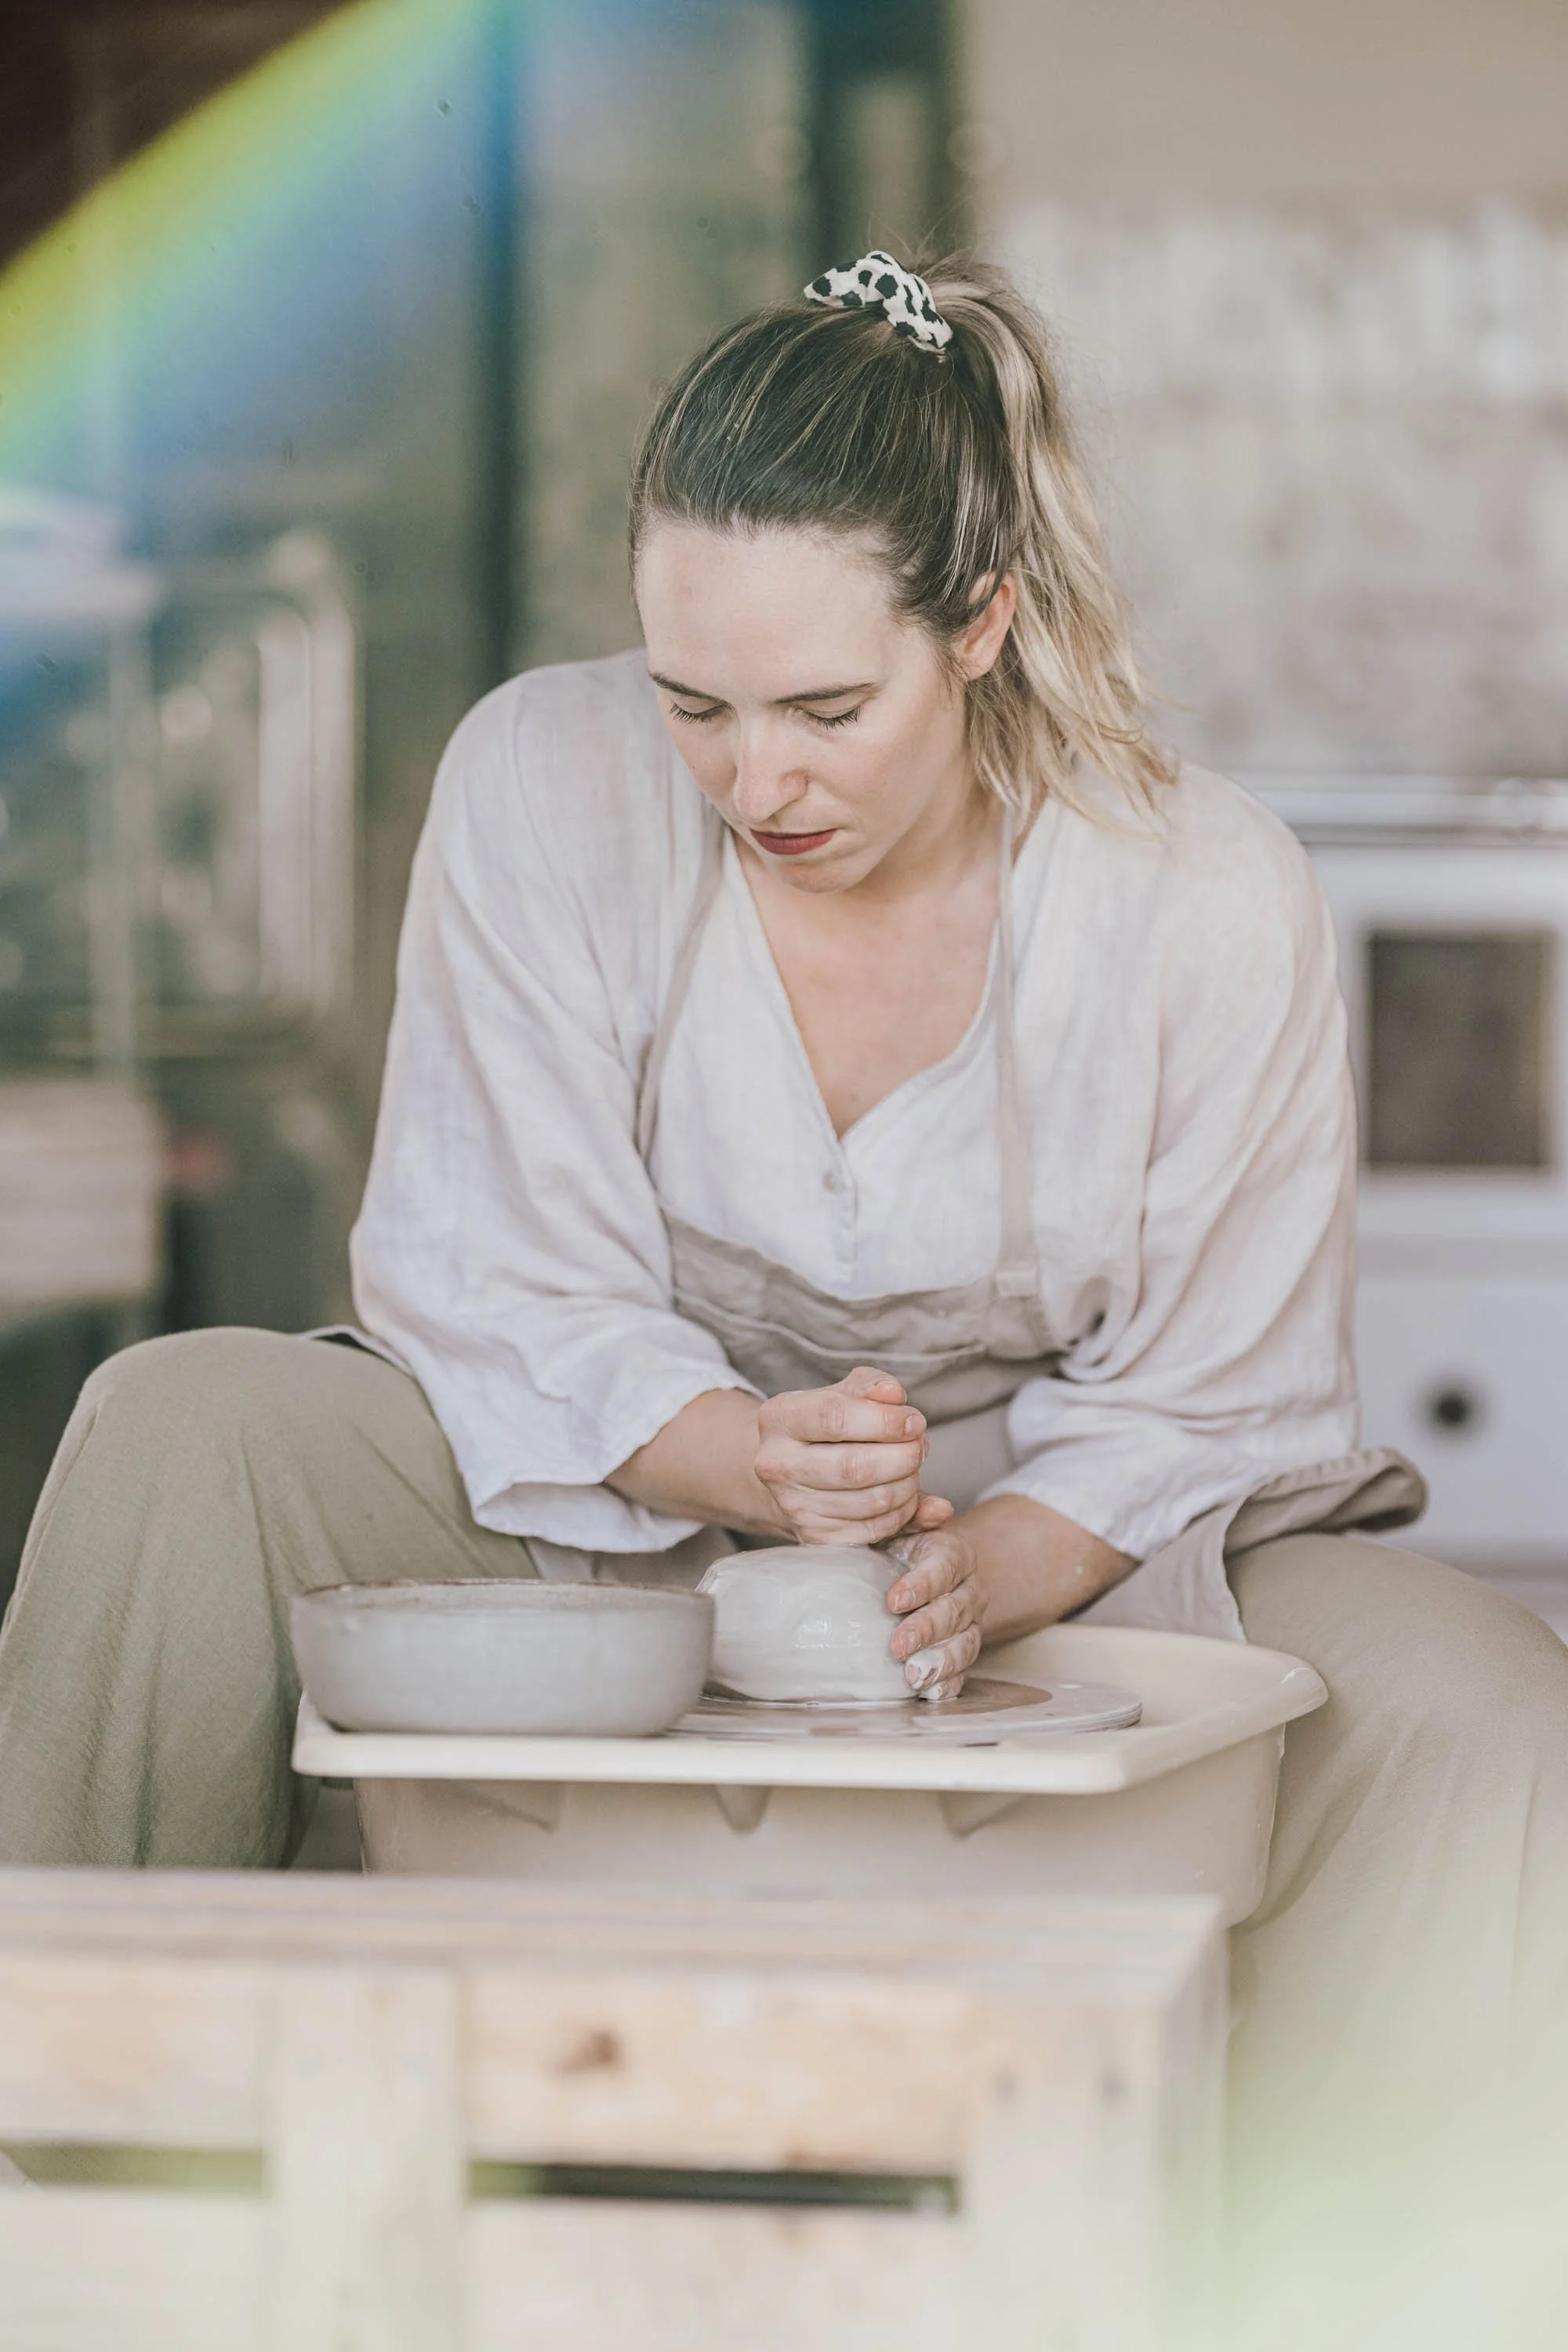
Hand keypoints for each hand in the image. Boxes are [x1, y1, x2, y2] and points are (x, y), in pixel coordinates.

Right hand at [753, 1365, 954, 1547]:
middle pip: (854, 1467)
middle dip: (903, 1457)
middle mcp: (777, 1465)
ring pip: (870, 1502)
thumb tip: (894, 1395)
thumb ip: (872, 1387)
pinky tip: (904, 1495)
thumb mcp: (844, 1394)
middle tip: (920, 1447)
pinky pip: (872, 1530)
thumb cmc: (826, 1426)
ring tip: (913, 1468)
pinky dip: (902, 1513)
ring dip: (908, 1485)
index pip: (835, 1417)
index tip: (914, 1422)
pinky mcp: (813, 1537)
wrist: (794, 1471)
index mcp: (779, 1418)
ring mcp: (793, 1506)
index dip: (885, 1421)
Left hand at [884, 1523, 984, 1701]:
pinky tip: (930, 1693)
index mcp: (954, 1554)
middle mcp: (969, 1590)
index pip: (945, 1568)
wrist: (916, 1572)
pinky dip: (949, 1684)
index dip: (923, 1585)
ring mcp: (969, 1623)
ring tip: (914, 1676)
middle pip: (954, 1611)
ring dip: (940, 1662)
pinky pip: (964, 1670)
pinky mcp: (962, 1650)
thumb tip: (938, 1507)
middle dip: (927, 1630)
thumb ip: (913, 1511)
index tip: (894, 1600)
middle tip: (898, 1645)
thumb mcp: (901, 1523)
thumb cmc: (899, 1546)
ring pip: (965, 1644)